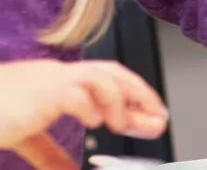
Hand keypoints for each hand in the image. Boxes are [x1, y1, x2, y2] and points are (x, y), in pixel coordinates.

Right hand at [0, 59, 167, 147]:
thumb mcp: (27, 137)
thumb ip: (51, 154)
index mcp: (54, 81)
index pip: (105, 79)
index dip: (133, 96)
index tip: (150, 116)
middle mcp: (56, 75)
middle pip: (112, 73)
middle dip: (141, 96)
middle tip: (157, 120)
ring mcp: (48, 80)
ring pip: (102, 77)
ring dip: (120, 101)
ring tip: (122, 124)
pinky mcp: (40, 92)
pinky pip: (76, 91)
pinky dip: (92, 106)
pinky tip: (94, 122)